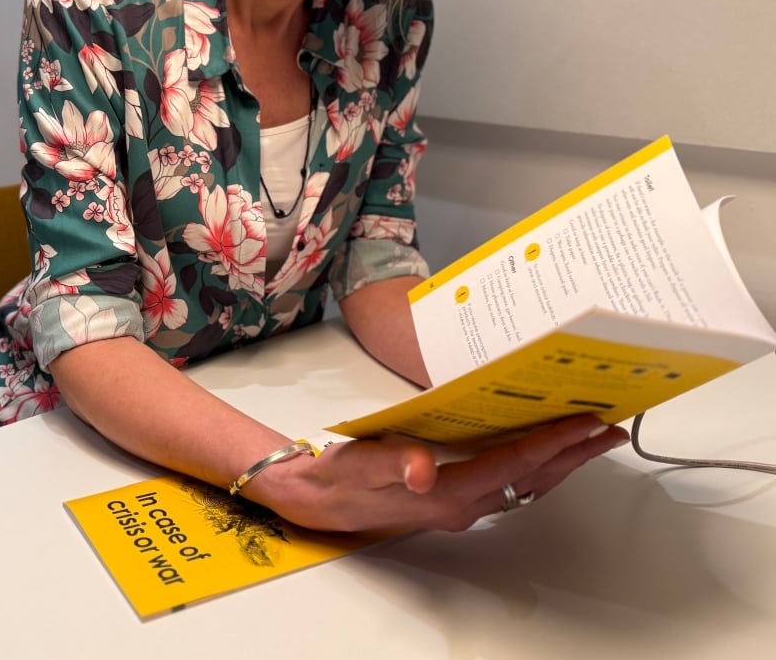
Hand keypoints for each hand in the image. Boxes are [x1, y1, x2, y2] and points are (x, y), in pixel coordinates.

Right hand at [249, 414, 629, 532]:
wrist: (318, 498)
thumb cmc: (340, 475)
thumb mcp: (361, 463)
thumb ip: (393, 463)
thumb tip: (421, 470)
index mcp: (448, 493)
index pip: (512, 465)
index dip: (551, 443)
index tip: (584, 422)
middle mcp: (463, 505)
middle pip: (532, 479)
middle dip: (574, 454)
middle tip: (609, 428)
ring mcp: (461, 506)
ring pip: (526, 484)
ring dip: (561, 461)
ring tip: (590, 438)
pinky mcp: (454, 499)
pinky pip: (508, 483)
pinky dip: (535, 465)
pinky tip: (540, 450)